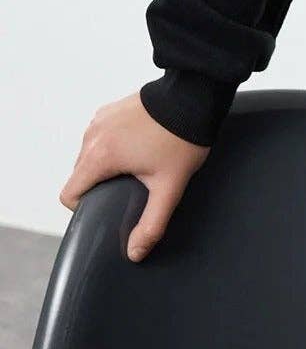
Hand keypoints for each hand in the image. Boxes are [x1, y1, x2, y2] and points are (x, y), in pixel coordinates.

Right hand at [60, 91, 211, 261]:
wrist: (193, 96)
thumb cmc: (182, 138)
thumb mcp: (169, 187)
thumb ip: (152, 223)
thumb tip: (136, 252)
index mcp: (99, 156)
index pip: (69, 193)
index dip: (85, 207)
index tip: (108, 205)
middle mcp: (92, 135)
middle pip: (80, 174)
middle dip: (101, 185)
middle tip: (133, 185)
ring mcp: (100, 119)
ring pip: (89, 154)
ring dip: (107, 163)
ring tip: (140, 162)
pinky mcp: (110, 109)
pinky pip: (100, 135)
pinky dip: (113, 144)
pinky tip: (140, 145)